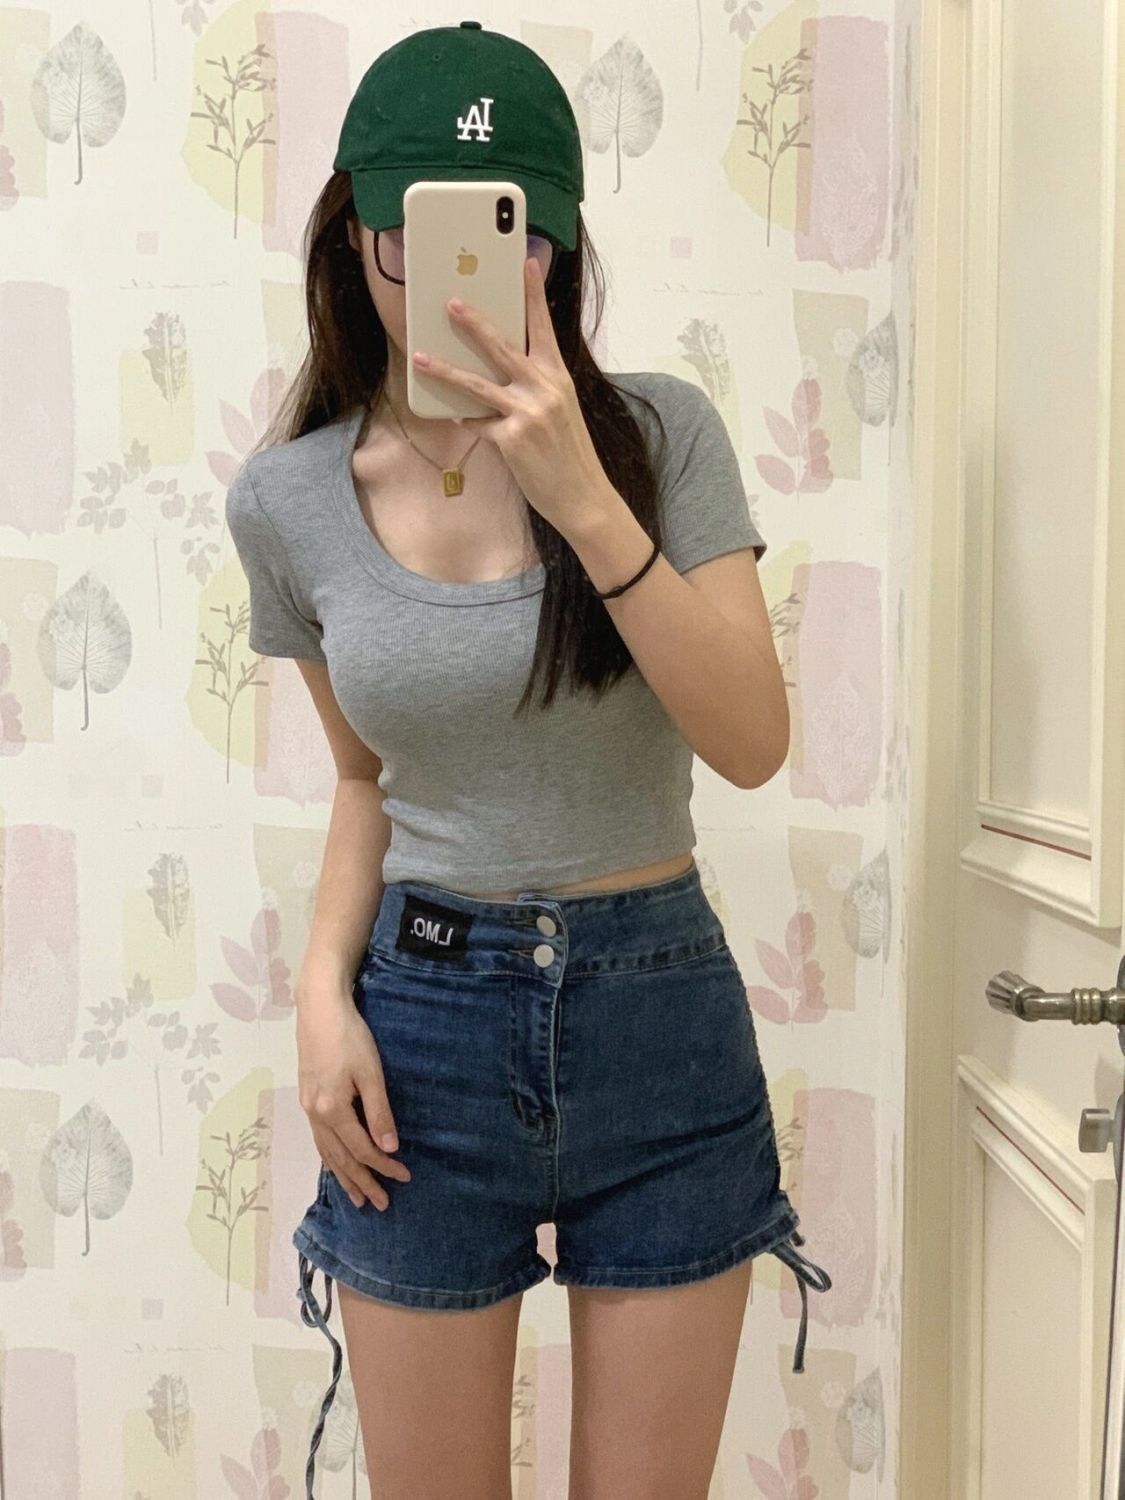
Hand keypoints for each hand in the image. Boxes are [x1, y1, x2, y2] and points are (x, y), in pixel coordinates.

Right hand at [295, 986, 411, 1210]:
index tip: (404, 1178)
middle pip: (341, 1158)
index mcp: (333, 1110)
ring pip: (327, 1152)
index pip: (362, 1149)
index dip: (383, 1167)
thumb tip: (388, 1148)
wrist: (318, 1009)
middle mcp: (316, 1115)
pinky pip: (318, 1140)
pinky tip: (335, 1164)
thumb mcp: (370, 1072)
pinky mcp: (307, 1098)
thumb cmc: (349, 1036)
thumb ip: (378, 1111)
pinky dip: (329, 1158)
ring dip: (343, 1176)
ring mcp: (308, 1107)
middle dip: (362, 1183)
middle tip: (380, 1205)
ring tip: (357, 1198)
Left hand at [411, 257, 614, 537]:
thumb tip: (501, 373)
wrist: (582, 496)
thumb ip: (536, 387)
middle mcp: (545, 389)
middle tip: (450, 301)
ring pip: (478, 384)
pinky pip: (477, 422)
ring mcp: (527, 413)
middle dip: (474, 322)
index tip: (525, 263)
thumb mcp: (561, 411)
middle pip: (503, 346)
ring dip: (445, 370)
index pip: (544, 328)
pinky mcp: (511, 438)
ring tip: (421, 358)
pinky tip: (456, 415)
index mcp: (559, 377)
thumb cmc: (570, 454)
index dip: (533, 294)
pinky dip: (466, 419)